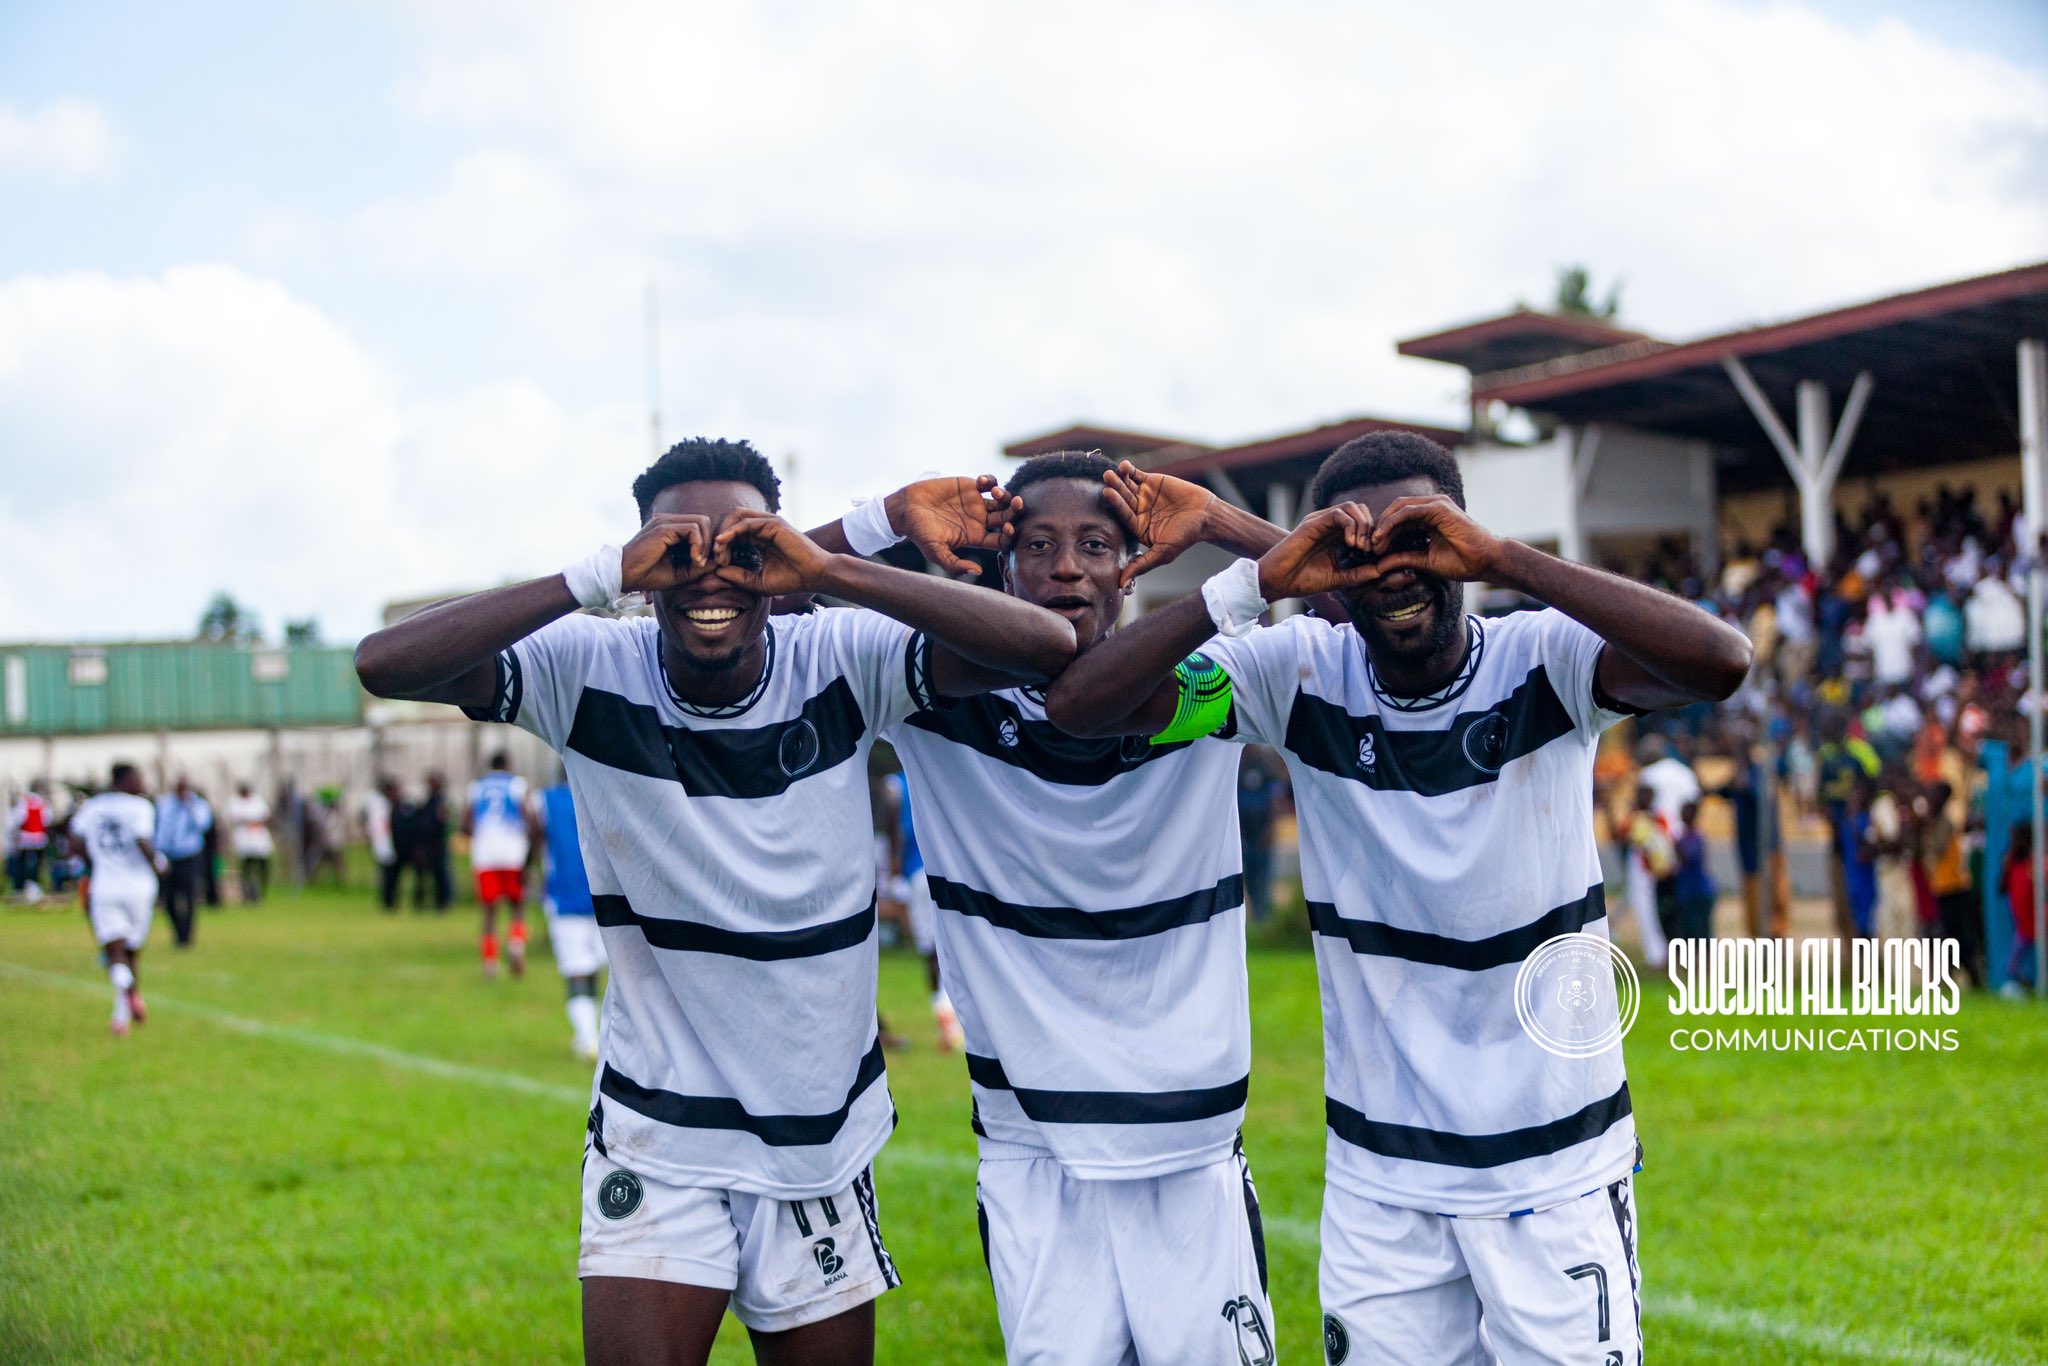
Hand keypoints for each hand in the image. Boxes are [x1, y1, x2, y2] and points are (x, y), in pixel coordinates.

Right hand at [621, 513, 715, 592]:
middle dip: (711, 542)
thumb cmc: (648, 575)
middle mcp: (669, 521)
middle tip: (708, 563)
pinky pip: (693, 529)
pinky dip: (698, 545)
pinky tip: (693, 559)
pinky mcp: (664, 528)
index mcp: (671, 529)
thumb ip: (697, 567)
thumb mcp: (679, 573)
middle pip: (705, 522)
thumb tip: (717, 562)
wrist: (623, 575)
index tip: (708, 564)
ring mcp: (666, 522)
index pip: (700, 527)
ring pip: (702, 522)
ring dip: (705, 545)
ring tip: (698, 563)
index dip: (709, 545)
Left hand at [713, 511, 833, 595]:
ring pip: (736, 517)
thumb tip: (716, 572)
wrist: (815, 576)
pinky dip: (732, 531)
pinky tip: (723, 543)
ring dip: (723, 532)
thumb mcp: (758, 582)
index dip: (721, 548)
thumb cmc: (791, 580)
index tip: (715, 564)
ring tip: (718, 550)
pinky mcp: (774, 524)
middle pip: (731, 522)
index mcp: (759, 540)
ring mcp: (769, 524)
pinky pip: (746, 522)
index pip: (733, 535)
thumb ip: (738, 576)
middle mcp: (763, 528)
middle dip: (719, 538)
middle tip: (714, 557)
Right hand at [891, 475, 1019, 575]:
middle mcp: (981, 520)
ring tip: (995, 492)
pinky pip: (989, 482)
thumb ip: (955, 564)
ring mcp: (977, 502)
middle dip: (1015, 511)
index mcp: (977, 537)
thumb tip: (977, 571)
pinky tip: (982, 482)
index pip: (1002, 538)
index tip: (1009, 529)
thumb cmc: (920, 534)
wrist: (906, 509)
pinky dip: (991, 480)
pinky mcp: (969, 486)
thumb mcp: (936, 553)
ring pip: (1002, 498)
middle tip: (1016, 504)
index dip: (1010, 535)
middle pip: (1008, 517)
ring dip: (1005, 495)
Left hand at [1103, 461, 1217, 588]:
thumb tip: (1120, 584)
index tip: (1107, 493)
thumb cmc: (1185, 537)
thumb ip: (1141, 565)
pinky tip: (1125, 464)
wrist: (1205, 515)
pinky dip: (1130, 470)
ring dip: (1120, 478)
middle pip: (1123, 498)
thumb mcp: (1162, 554)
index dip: (1116, 504)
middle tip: (1107, 478)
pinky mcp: (1151, 482)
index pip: (1123, 515)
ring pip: (1128, 485)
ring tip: (1114, 470)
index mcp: (1136, 527)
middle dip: (1115, 488)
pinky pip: (1137, 475)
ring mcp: (1142, 496)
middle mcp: (1136, 511)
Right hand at [1255, 504, 1381, 599]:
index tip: (1376, 555)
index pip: (1363, 523)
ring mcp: (1321, 521)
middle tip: (1371, 550)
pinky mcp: (1314, 522)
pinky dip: (1351, 526)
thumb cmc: (1302, 581)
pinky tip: (1352, 544)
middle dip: (1372, 528)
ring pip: (1353, 508)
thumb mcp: (1337, 579)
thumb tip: (1380, 570)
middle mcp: (1329, 525)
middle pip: (1361, 511)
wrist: (1277, 582)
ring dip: (1363, 526)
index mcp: (1335, 536)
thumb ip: (1357, 574)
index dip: (1374, 536)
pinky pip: (1339, 513)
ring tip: (1361, 547)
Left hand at [1368, 495, 1505, 582]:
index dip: (1383, 533)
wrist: (1487, 561)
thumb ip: (1402, 559)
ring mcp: (1435, 504)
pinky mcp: (1438, 507)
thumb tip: (1378, 567)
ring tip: (1372, 544)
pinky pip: (1408, 512)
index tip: (1371, 551)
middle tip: (1367, 547)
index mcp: (1429, 517)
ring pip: (1399, 508)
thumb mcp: (1424, 560)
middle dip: (1379, 528)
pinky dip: (1392, 523)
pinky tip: (1382, 536)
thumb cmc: (1462, 562)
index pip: (1398, 519)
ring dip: (1382, 525)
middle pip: (1395, 511)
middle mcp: (1431, 506)